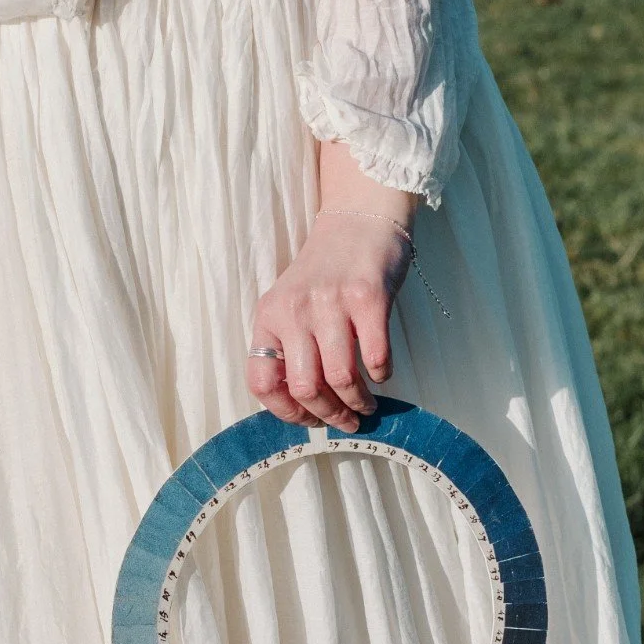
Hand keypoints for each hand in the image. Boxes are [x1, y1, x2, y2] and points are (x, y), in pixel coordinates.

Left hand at [246, 211, 411, 430]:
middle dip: (329, 415)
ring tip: (367, 405)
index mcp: (268, 317)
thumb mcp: (290, 305)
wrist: (356, 222)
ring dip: (358, 402)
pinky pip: (375, 357)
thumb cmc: (325, 273)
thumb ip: (289, 346)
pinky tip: (381, 373)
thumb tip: (305, 406)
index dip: (285, 411)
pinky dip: (381, 375)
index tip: (308, 419)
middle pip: (305, 387)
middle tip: (347, 421)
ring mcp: (330, 304)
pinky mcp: (368, 298)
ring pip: (341, 378)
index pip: (261, 381)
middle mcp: (294, 311)